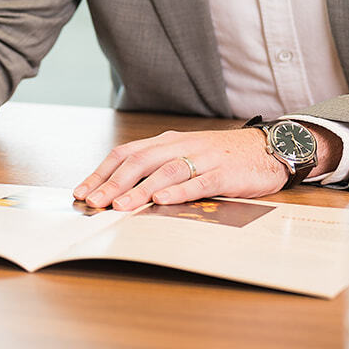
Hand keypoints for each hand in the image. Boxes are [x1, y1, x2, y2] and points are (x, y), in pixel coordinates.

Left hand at [73, 127, 291, 209]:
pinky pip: (199, 182)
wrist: (267, 148)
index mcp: (167, 142)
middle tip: (94, 202)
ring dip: (140, 190)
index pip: (126, 153)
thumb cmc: (221, 158)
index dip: (102, 172)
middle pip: (140, 161)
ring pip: (165, 172)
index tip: (81, 191)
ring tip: (119, 206)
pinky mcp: (224, 174)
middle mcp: (181, 146)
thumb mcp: (185, 157)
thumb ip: (157, 170)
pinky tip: (162, 202)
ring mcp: (203, 159)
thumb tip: (119, 192)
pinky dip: (179, 192)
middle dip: (114, 183)